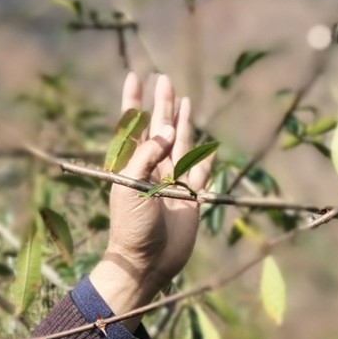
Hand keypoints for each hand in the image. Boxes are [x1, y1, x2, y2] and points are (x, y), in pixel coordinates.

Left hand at [90, 71, 215, 315]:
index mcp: (131, 165)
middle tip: (164, 78)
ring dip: (182, 122)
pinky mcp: (190, 197)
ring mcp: (172, 182)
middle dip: (161, 105)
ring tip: (184, 98)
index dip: (133, 101)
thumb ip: (148, 155)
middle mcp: (151, 170)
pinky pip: (201, 171)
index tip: (134, 76)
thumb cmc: (131, 226)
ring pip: (180, 145)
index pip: (132, 126)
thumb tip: (168, 130)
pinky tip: (207, 140)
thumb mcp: (130, 186)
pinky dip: (205, 155)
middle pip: (158, 129)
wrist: (147, 262)